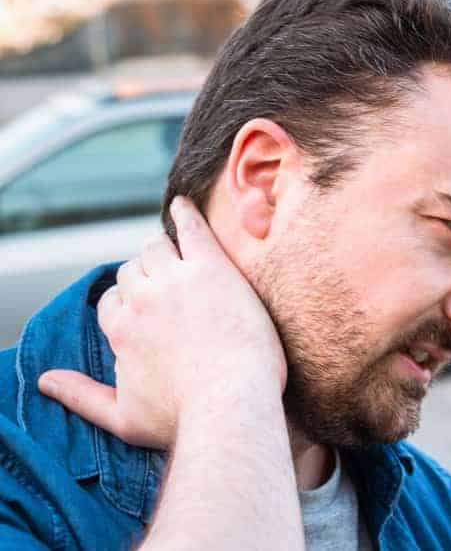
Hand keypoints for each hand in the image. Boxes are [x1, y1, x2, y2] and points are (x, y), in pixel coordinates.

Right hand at [38, 196, 286, 449]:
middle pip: (134, 271)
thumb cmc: (182, 419)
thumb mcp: (121, 418)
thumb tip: (45, 382)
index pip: (113, 301)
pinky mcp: (213, 269)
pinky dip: (185, 213)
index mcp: (121, 329)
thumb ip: (81, 396)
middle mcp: (143, 299)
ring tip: (174, 247)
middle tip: (165, 280)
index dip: (128, 303)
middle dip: (145, 274)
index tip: (144, 307)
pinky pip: (192, 229)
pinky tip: (184, 205)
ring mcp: (178, 280)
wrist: (231, 404)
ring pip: (156, 247)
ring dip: (161, 247)